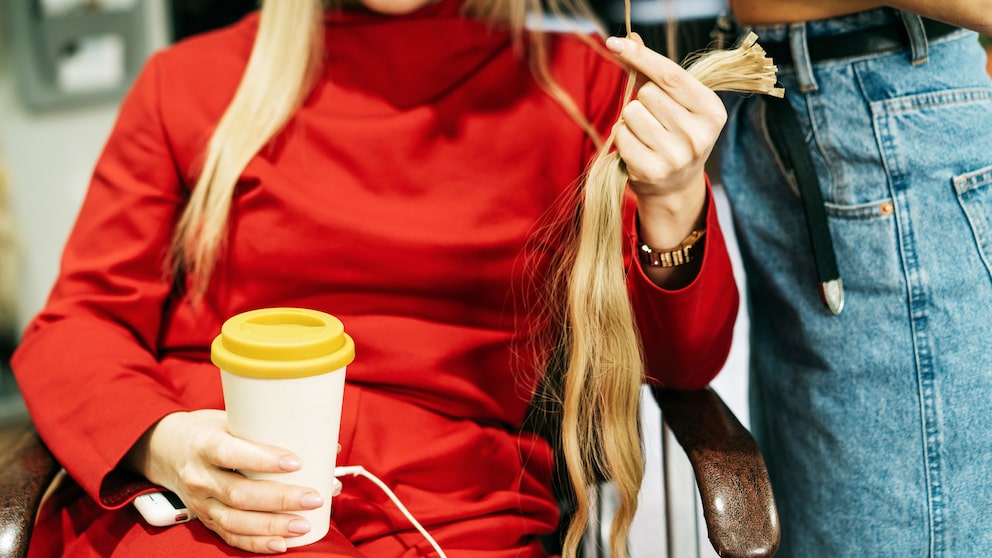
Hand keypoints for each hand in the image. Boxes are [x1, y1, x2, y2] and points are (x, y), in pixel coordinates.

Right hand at [126, 410, 323, 553]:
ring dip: (272, 526)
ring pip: (236, 520)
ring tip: (303, 524)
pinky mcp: (205, 519)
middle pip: (239, 493)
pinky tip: (282, 544)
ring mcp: (200, 502)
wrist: (169, 450)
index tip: (296, 462)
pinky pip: (231, 536)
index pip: (230, 453)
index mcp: (204, 443)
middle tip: (313, 498)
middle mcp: (199, 475)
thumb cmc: (213, 430)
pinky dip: (257, 543)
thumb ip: (273, 431)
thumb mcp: (233, 419)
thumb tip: (329, 446)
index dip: (263, 459)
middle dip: (280, 499)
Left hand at [605, 34, 726, 248]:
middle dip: (643, 101)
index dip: (640, 56)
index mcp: (712, 111)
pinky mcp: (651, 171)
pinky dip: (622, 137)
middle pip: (647, 93)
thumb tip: (631, 40)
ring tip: (647, 135)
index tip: (615, 43)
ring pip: (631, 112)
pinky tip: (637, 149)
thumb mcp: (679, 105)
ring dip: (631, 120)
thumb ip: (656, 73)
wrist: (675, 188)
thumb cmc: (676, 136)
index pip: (670, 74)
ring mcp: (675, 156)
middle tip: (656, 121)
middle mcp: (698, 134)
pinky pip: (621, 134)